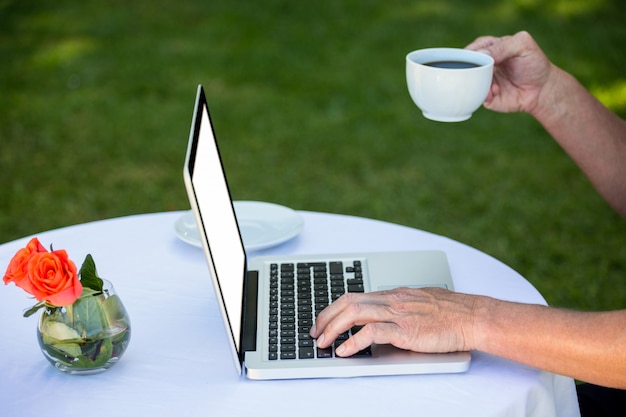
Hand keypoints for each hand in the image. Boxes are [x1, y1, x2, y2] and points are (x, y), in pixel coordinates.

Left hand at [310, 287, 477, 356]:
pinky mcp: (405, 330)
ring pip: (354, 313)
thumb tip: (383, 316)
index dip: (333, 308)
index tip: (323, 320)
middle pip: (348, 302)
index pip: (354, 296)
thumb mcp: (418, 304)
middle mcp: (392, 300)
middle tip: (315, 333)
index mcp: (393, 294)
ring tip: (323, 343)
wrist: (472, 317)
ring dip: (333, 328)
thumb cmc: (451, 312)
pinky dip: (353, 342)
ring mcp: (398, 314)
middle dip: (326, 317)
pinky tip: (344, 351)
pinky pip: (372, 332)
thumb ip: (399, 307)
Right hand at [466, 31, 554, 114]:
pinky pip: (476, 96)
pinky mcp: (485, 96)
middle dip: (472, 70)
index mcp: (489, 49)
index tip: (479, 57)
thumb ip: (502, 46)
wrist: (542, 90)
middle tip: (482, 72)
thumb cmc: (534, 64)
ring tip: (494, 85)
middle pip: (466, 66)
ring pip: (469, 82)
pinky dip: (483, 94)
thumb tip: (480, 54)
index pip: (472, 49)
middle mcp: (483, 65)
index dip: (471, 53)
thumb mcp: (522, 46)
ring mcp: (483, 81)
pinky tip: (495, 92)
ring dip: (479, 83)